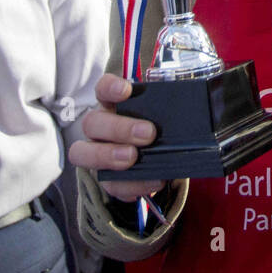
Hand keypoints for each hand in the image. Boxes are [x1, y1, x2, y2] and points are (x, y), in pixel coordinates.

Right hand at [67, 73, 164, 202]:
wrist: (162, 163)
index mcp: (113, 105)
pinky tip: (152, 181)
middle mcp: (100, 127)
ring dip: (108, 155)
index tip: (125, 90)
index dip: (110, 88)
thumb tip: (189, 113)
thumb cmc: (159, 131)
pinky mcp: (106, 179)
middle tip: (147, 133)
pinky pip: (110, 184)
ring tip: (133, 157)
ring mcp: (97, 153)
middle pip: (92, 123)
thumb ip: (167, 114)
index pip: (103, 89)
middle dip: (118, 128)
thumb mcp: (163, 118)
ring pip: (83, 153)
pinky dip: (131, 184)